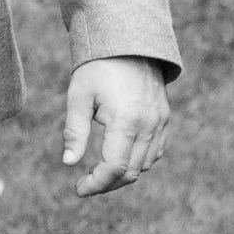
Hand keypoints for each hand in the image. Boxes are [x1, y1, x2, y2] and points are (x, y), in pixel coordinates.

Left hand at [60, 56, 170, 197]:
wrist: (129, 44)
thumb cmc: (98, 68)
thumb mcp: (79, 96)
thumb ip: (74, 131)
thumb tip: (68, 163)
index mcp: (125, 120)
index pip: (115, 167)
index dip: (96, 184)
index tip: (79, 189)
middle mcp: (148, 125)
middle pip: (132, 172)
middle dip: (107, 184)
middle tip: (85, 184)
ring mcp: (160, 123)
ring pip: (145, 165)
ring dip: (122, 175)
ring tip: (97, 171)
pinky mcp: (164, 120)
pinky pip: (155, 153)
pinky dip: (137, 162)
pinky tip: (118, 157)